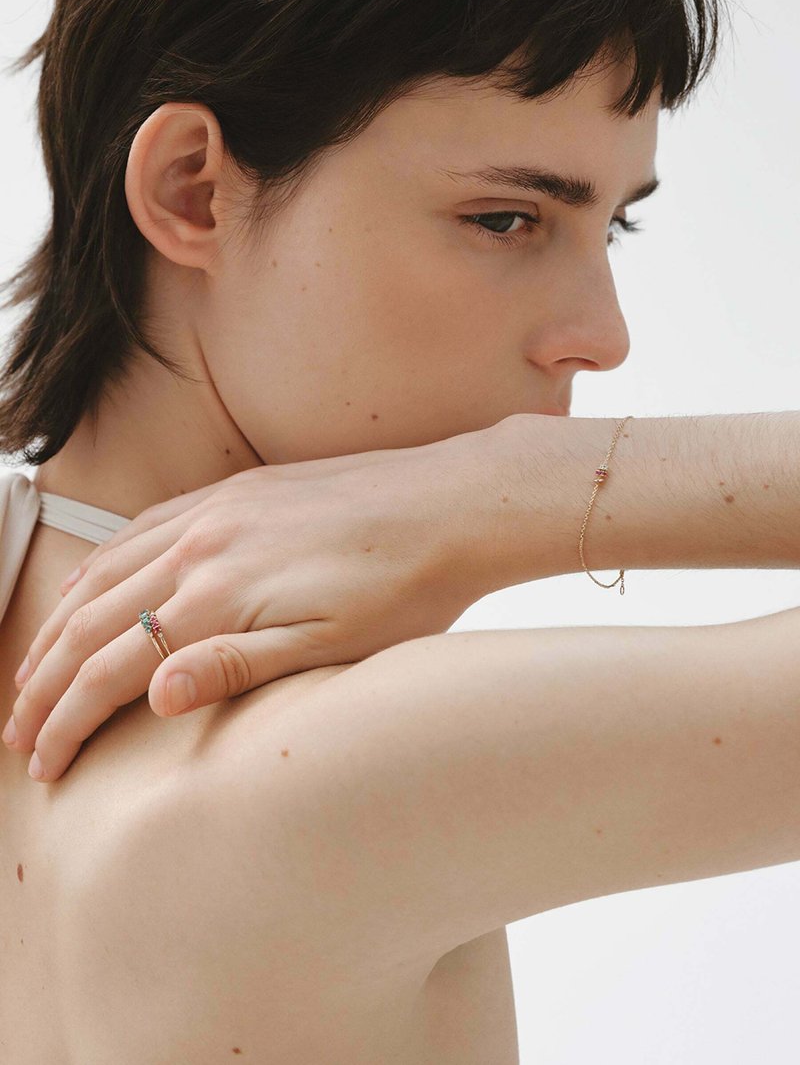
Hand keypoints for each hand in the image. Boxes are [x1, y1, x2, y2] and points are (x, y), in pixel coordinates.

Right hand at [5, 424, 502, 780]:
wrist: (453, 503)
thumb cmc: (406, 587)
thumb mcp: (332, 645)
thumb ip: (237, 666)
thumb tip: (155, 694)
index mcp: (220, 596)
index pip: (112, 668)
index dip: (68, 720)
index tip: (43, 762)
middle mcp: (200, 545)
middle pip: (90, 621)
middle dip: (44, 682)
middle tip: (16, 731)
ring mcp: (213, 510)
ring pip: (104, 571)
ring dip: (59, 625)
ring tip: (34, 671)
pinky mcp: (233, 489)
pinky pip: (141, 527)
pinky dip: (99, 565)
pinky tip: (90, 586)